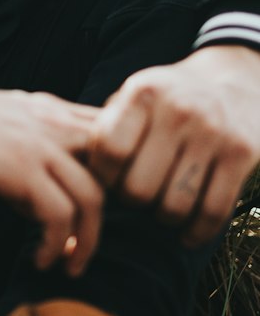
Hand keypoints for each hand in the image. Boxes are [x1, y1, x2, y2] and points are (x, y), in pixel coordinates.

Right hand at [0, 64, 104, 276]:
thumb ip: (27, 152)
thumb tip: (37, 203)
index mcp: (49, 110)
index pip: (111, 137)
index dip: (116, 177)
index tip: (98, 212)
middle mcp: (52, 122)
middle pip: (114, 169)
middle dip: (115, 213)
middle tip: (91, 244)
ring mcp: (37, 144)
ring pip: (93, 198)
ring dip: (88, 241)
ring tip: (70, 265)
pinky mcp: (17, 168)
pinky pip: (59, 215)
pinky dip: (56, 245)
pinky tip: (40, 258)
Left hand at [87, 45, 259, 246]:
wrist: (233, 80)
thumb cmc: (167, 99)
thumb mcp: (134, 97)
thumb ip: (105, 128)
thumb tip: (72, 176)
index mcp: (143, 93)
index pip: (109, 151)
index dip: (103, 177)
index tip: (108, 180)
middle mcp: (178, 111)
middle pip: (139, 188)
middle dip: (131, 202)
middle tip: (135, 197)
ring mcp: (213, 133)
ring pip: (174, 207)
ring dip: (162, 219)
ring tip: (160, 210)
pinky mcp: (242, 154)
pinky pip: (213, 212)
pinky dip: (196, 233)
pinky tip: (186, 235)